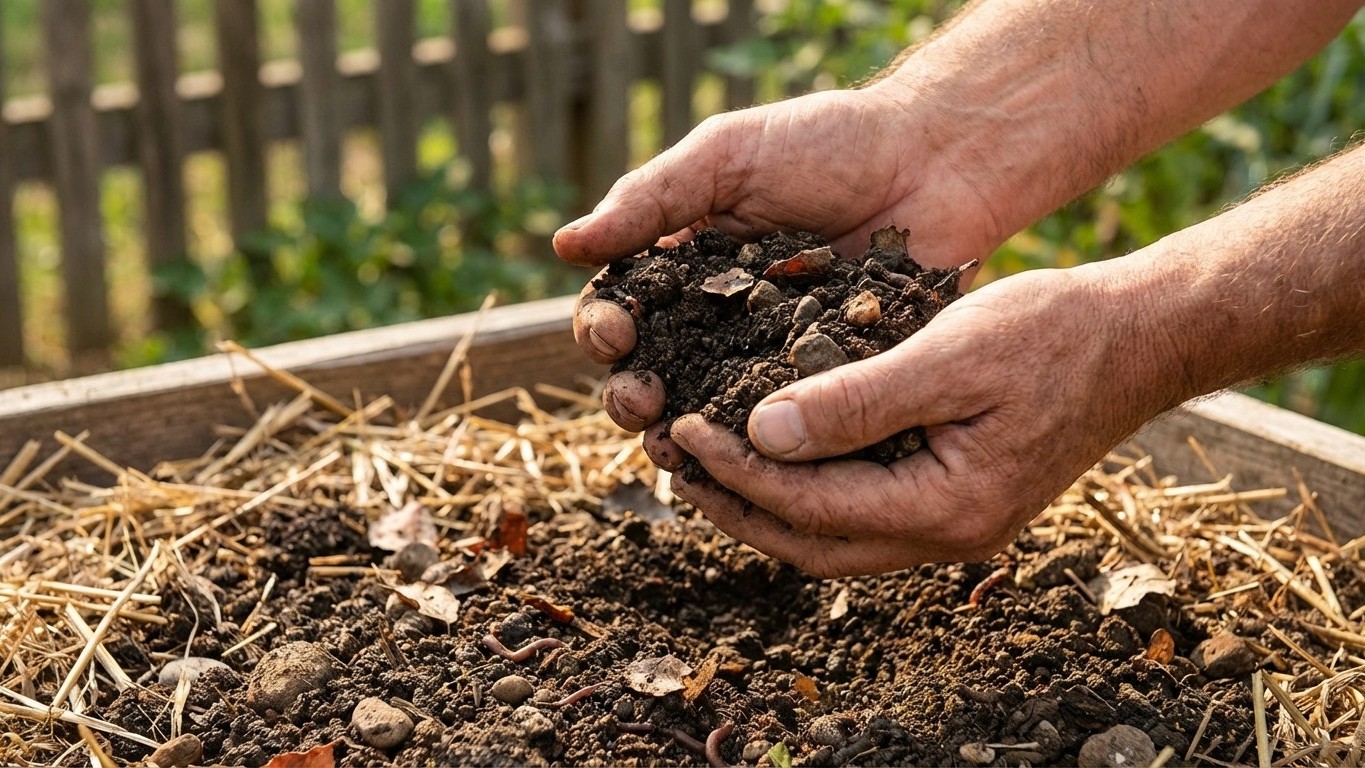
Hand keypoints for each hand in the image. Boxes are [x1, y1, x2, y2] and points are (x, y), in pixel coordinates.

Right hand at [555, 87, 1002, 442]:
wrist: (936, 159)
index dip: (604, 329)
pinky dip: (761, 447)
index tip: (612, 335)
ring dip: (682, 435)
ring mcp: (771, 356)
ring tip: (673, 449)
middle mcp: (718, 318)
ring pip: (711, 411)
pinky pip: (786, 423)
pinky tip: (747, 461)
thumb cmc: (828, 144)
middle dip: (634, 394)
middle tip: (639, 403)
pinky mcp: (827, 382)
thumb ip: (650, 199)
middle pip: (656, 372)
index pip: (622, 310)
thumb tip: (564, 246)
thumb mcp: (727, 156)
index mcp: (684, 265)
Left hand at [665, 265, 1173, 576]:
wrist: (1140, 337)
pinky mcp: (954, 498)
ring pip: (834, 537)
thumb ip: (858, 401)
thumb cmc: (1056, 334)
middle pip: (811, 545)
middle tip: (674, 462)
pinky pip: (862, 512)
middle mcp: (946, 535)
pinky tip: (778, 450)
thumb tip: (762, 434)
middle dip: (736, 507)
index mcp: (946, 508)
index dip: (737, 471)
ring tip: (706, 463)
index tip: (684, 428)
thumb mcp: (950, 355)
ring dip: (767, 503)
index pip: (810, 507)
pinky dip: (810, 488)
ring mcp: (953, 524)